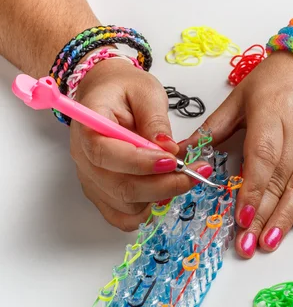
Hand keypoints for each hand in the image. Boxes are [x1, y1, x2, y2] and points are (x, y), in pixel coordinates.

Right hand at [70, 59, 212, 230]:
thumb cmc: (124, 90)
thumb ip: (155, 120)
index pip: (105, 154)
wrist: (106, 95)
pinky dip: (146, 212)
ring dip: (159, 197)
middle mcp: (84, 160)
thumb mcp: (145, 92)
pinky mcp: (102, 195)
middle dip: (162, 186)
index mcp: (87, 128)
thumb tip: (168, 149)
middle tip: (194, 174)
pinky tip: (163, 193)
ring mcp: (91, 182)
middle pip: (120, 188)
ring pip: (126, 206)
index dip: (140, 163)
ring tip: (183, 177)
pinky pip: (123, 217)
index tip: (173, 160)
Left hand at [180, 52, 292, 256]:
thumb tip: (180, 153)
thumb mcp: (239, 98)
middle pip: (280, 179)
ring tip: (270, 242)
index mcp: (271, 116)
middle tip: (248, 244)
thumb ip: (212, 130)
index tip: (241, 219)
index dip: (252, 191)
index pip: (262, 159)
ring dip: (287, 216)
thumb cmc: (276, 79)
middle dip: (263, 215)